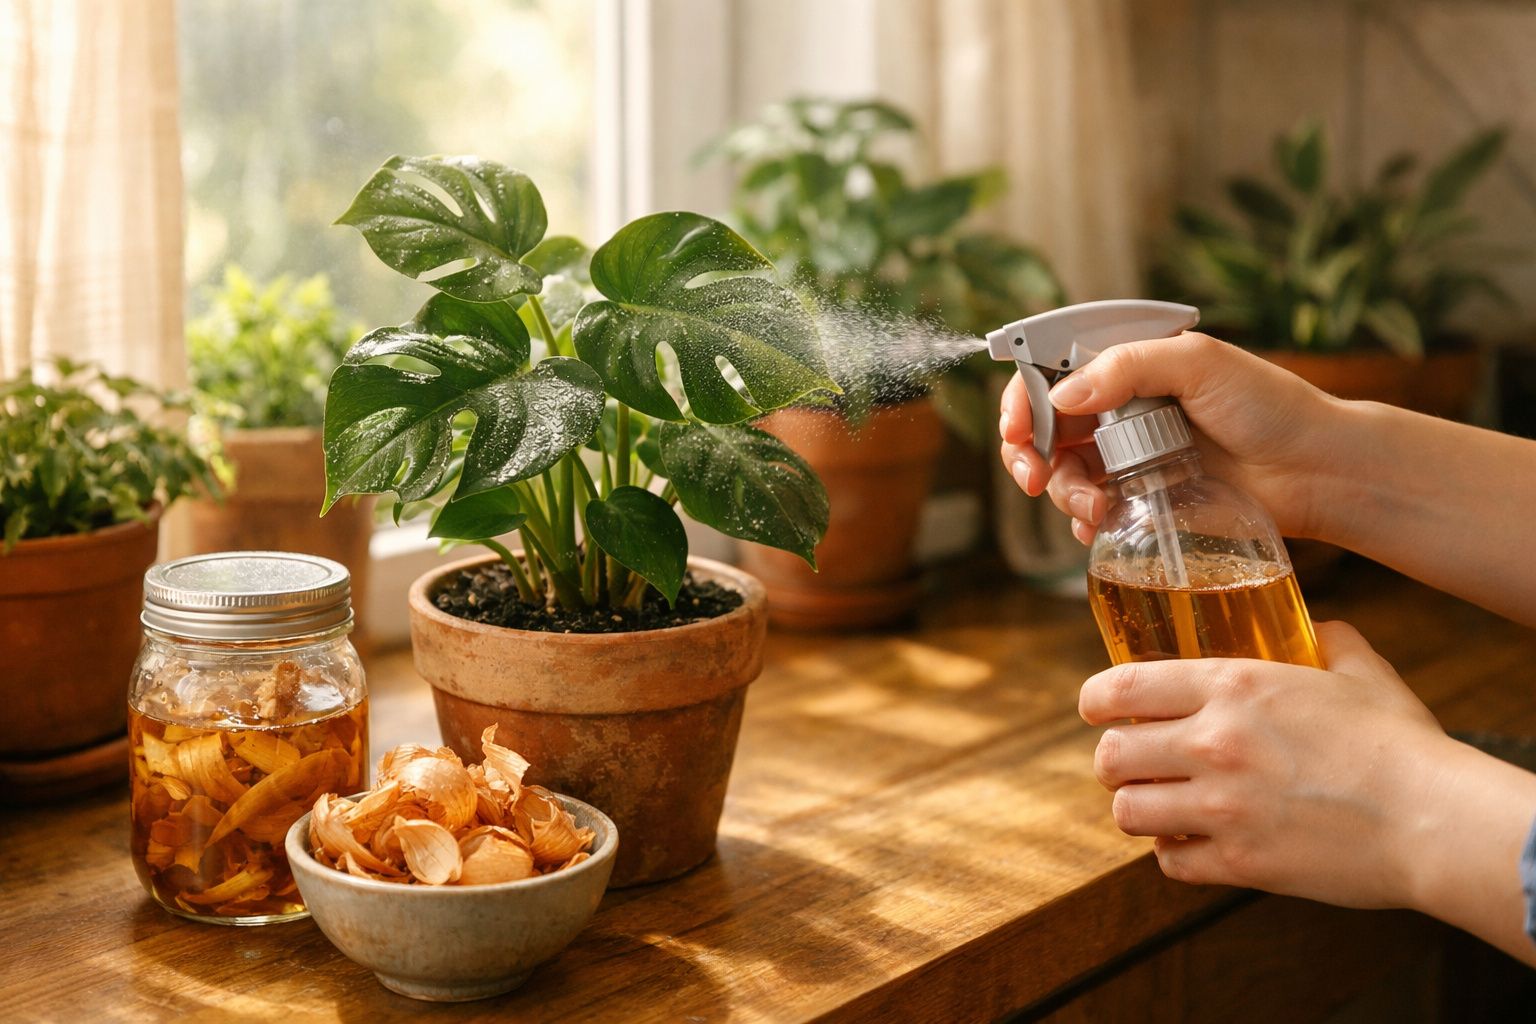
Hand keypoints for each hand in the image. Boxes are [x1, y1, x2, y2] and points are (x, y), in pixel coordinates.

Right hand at [998, 332, 1342, 543]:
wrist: (1317, 470)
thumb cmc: (1271, 406)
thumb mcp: (1200, 364)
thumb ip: (1128, 367)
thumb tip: (1061, 396)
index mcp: (1127, 365)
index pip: (1050, 373)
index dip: (1022, 400)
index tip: (1017, 430)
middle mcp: (1119, 408)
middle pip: (1043, 428)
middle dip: (1028, 455)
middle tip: (1034, 479)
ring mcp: (1128, 454)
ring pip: (1062, 472)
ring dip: (1064, 492)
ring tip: (1097, 509)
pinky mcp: (1141, 496)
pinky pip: (1091, 509)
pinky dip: (1084, 520)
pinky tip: (1101, 525)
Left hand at [1080, 621, 1446, 908]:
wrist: (1434, 818)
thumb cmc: (1399, 743)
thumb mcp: (1359, 670)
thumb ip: (1326, 639)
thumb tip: (1316, 627)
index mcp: (1232, 686)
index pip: (1122, 686)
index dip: (1095, 700)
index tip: (1095, 709)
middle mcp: (1212, 744)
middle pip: (1110, 755)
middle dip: (1113, 761)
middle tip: (1132, 764)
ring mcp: (1220, 808)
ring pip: (1127, 812)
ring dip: (1137, 808)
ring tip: (1159, 805)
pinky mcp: (1238, 863)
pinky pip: (1169, 862)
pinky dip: (1173, 854)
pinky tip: (1192, 843)